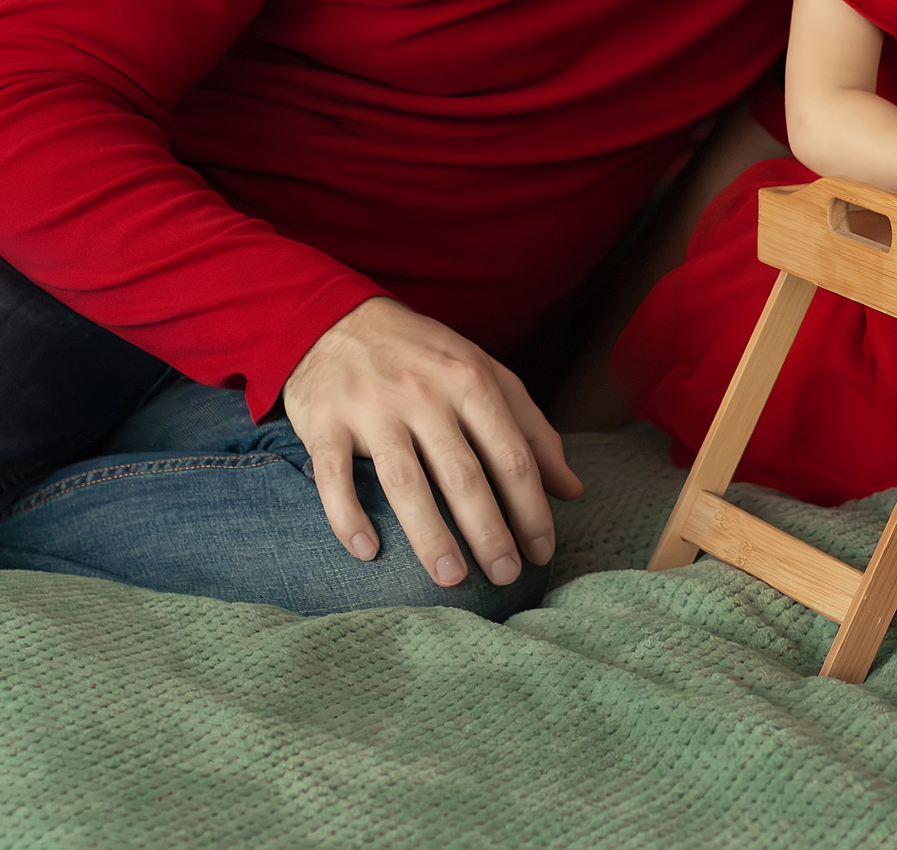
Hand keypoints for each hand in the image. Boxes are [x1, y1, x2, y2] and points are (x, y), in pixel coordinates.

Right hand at [284, 297, 584, 588]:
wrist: (336, 319)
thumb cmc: (425, 356)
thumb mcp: (486, 375)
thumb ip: (532, 430)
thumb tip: (572, 489)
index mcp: (471, 382)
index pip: (512, 456)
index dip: (532, 508)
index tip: (542, 551)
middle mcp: (424, 396)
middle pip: (464, 476)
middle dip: (490, 533)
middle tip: (506, 577)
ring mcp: (372, 410)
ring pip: (405, 482)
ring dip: (430, 536)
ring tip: (451, 577)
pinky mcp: (324, 424)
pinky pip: (334, 478)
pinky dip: (348, 517)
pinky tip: (368, 552)